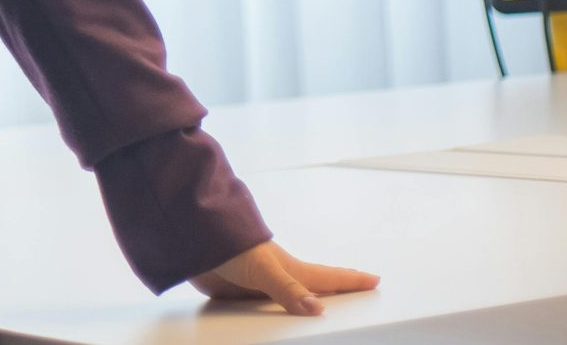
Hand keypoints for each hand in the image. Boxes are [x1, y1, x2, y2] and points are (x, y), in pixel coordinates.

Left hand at [190, 239, 378, 315]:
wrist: (191, 239)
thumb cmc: (230, 244)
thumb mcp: (262, 267)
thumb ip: (287, 289)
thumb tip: (317, 310)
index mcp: (291, 269)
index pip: (329, 277)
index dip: (351, 280)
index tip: (375, 279)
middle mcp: (280, 279)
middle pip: (314, 292)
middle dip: (335, 297)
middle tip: (357, 301)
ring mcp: (260, 288)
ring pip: (289, 305)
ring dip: (304, 311)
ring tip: (324, 318)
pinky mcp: (240, 297)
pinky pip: (263, 313)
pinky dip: (274, 319)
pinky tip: (276, 328)